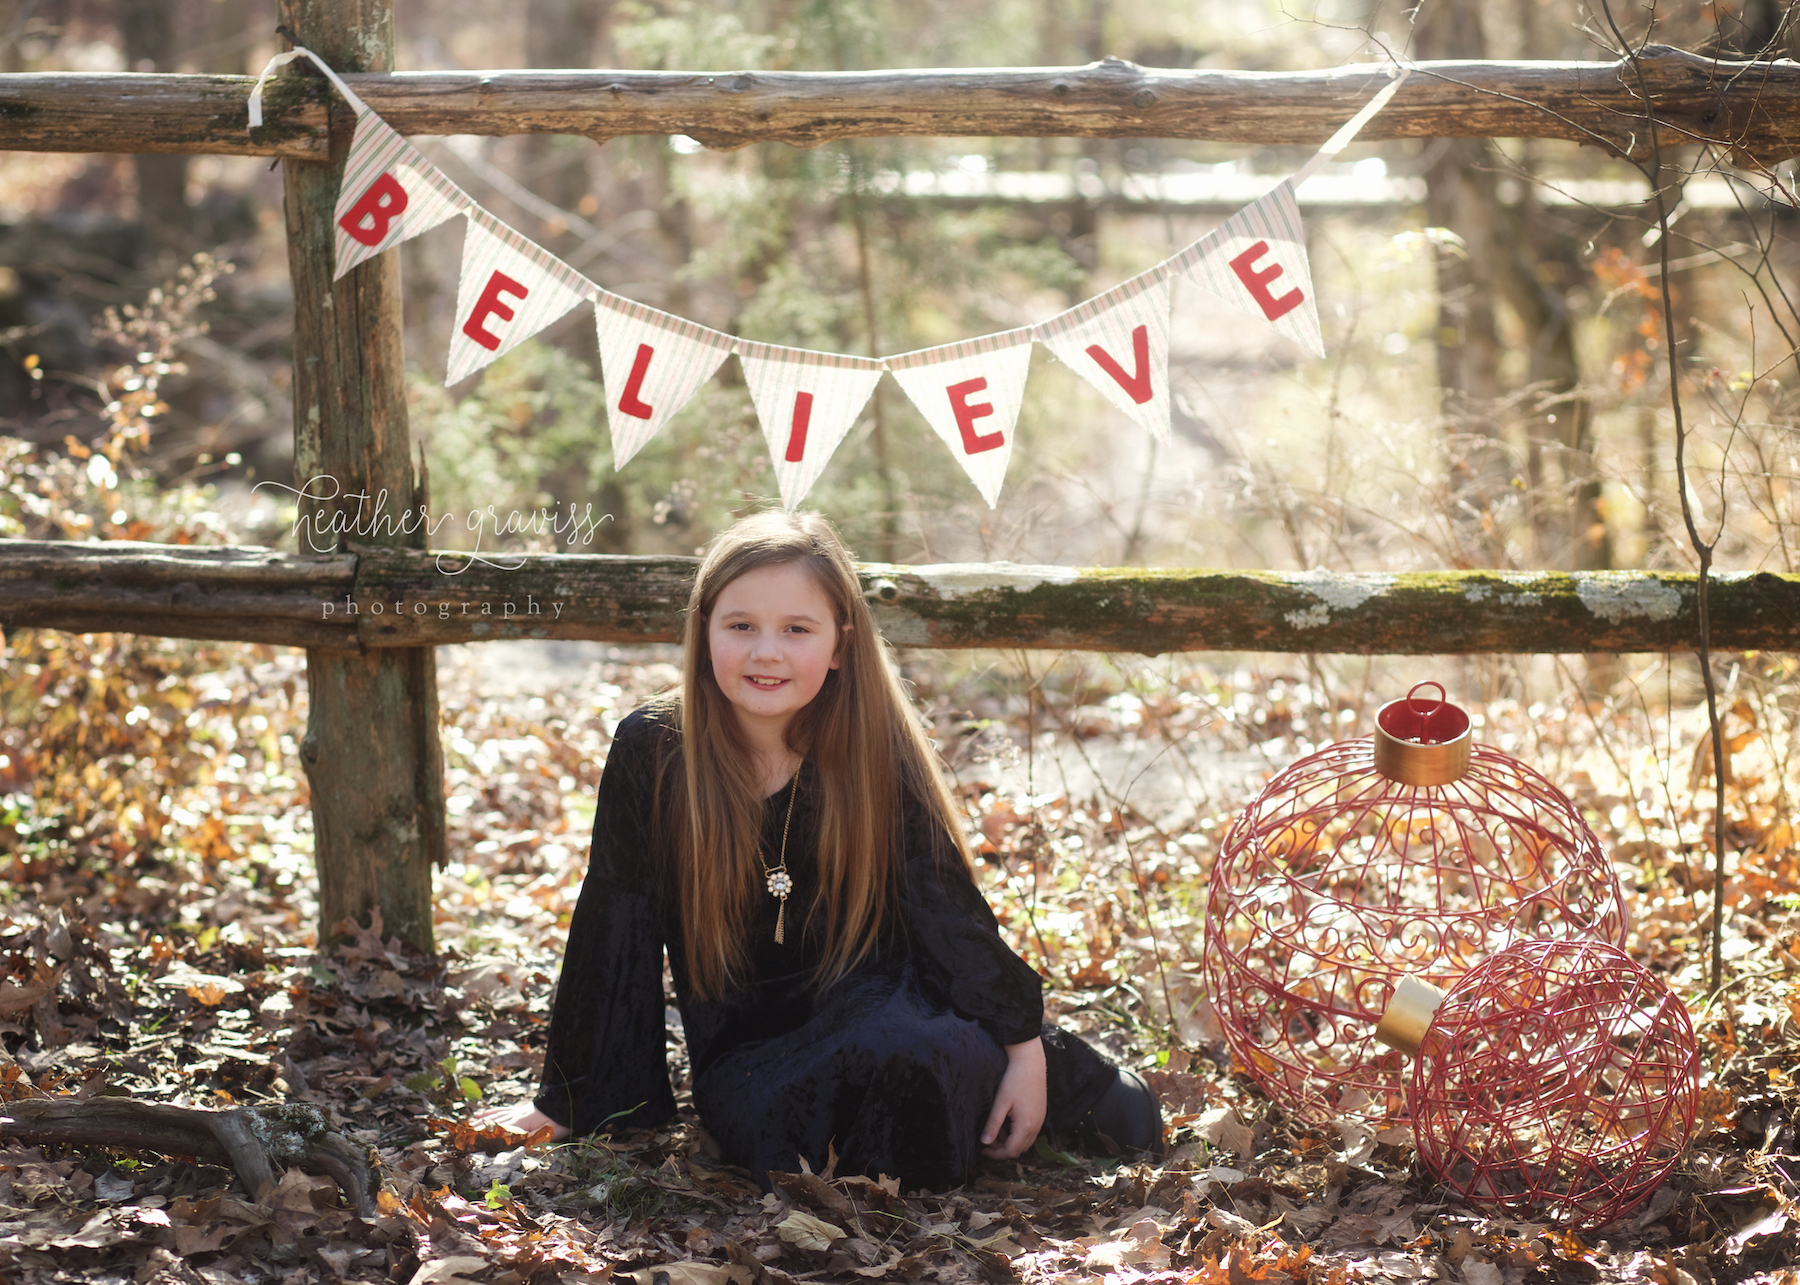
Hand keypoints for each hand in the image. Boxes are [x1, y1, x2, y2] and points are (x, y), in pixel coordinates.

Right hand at [472, 1101, 569, 1142]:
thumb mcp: (545, 1134)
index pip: (497, 1131)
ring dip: (480, 1122)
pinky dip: (490, 1112)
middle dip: (476, 1131)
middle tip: (461, 1138)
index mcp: (519, 1123)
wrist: (566, 1103)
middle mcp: (514, 1116)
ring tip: (467, 1126)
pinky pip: (501, 1110)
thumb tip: (512, 1144)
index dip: (482, 1138)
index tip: (468, 1144)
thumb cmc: (557, 1122)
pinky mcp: (519, 1108)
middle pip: (492, 1124)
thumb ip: (528, 1139)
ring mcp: (516, 1111)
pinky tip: (481, 1113)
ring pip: (494, 1116)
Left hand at [981, 1037, 1045, 1158]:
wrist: (1030, 1061)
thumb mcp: (1000, 1103)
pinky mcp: (1040, 1114)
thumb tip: (984, 1143)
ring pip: (1025, 1142)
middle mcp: (1037, 1126)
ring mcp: (1040, 1120)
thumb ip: (993, 1125)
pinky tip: (1007, 1121)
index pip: (1011, 1152)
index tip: (982, 1149)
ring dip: (1010, 1141)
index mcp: (1026, 1126)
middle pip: (1019, 1150)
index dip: (995, 1154)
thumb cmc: (1014, 1079)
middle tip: (988, 1139)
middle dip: (1002, 1149)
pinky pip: (1029, 1132)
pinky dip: (1017, 1133)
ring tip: (996, 1129)